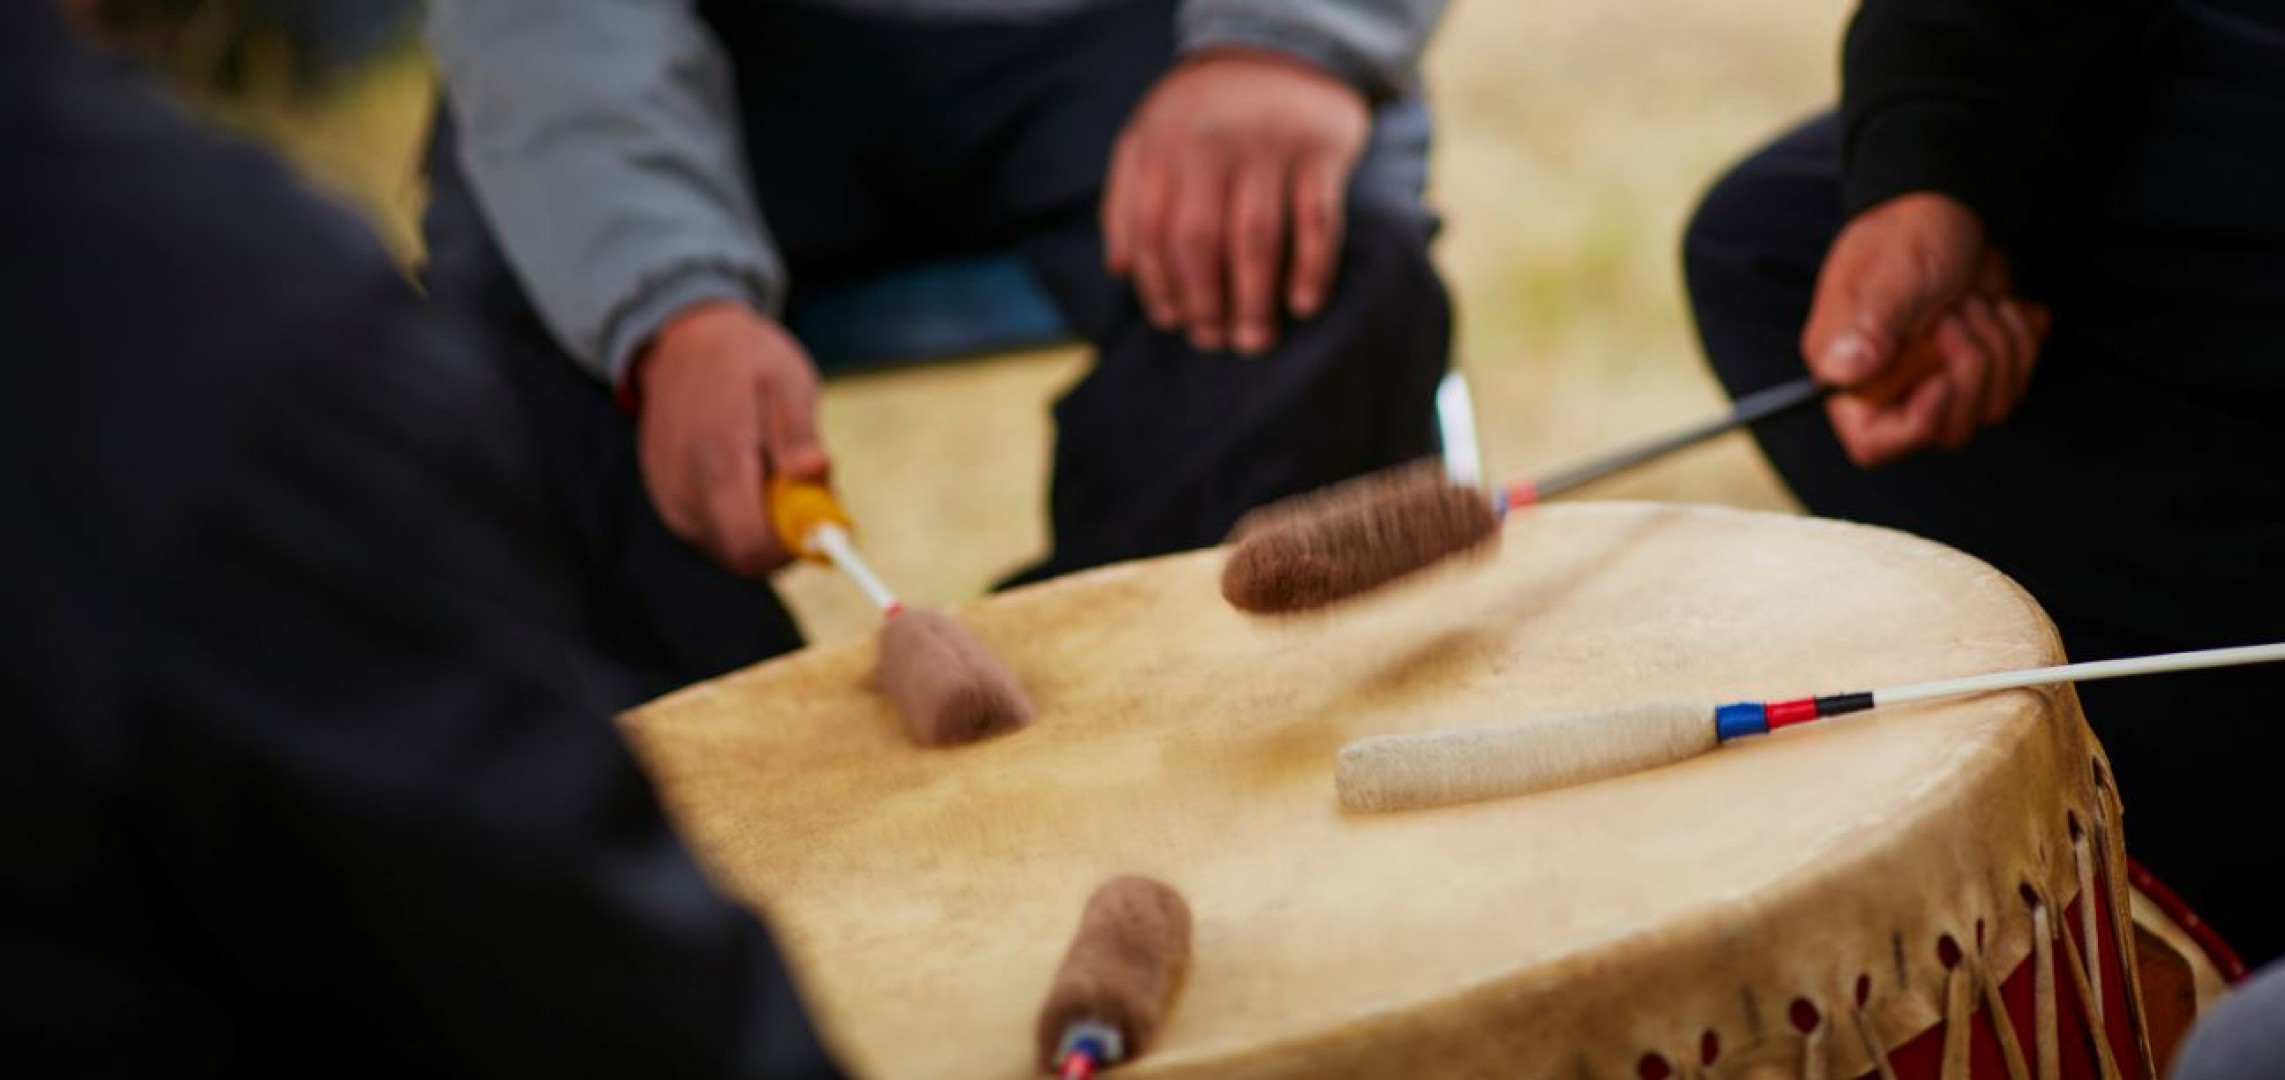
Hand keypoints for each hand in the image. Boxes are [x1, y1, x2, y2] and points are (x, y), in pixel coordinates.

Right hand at [632, 300, 829, 576]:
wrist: (684, 339)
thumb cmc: (744, 359)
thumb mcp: (785, 381)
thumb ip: (798, 434)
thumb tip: (814, 475)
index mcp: (716, 461)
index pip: (753, 545)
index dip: (796, 547)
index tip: (827, 525)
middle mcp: (684, 490)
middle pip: (742, 556)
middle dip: (784, 539)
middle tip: (806, 494)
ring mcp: (670, 497)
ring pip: (729, 547)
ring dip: (762, 525)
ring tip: (772, 469)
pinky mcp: (667, 499)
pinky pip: (712, 531)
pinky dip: (740, 515)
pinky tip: (747, 472)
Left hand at [1103, 48, 1370, 355]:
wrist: (1282, 53)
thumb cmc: (1206, 114)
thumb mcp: (1150, 138)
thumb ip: (1126, 198)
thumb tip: (1119, 270)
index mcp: (1163, 144)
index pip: (1151, 230)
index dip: (1158, 284)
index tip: (1171, 322)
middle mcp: (1211, 142)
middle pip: (1199, 240)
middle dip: (1205, 302)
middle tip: (1215, 341)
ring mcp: (1268, 145)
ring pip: (1256, 238)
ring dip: (1254, 300)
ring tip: (1254, 340)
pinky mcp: (1320, 150)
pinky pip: (1316, 220)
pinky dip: (1311, 268)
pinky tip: (1304, 304)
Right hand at [1802, 193, 2050, 465]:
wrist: (1944, 208)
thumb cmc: (1906, 238)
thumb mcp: (1889, 278)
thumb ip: (1868, 327)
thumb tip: (1842, 372)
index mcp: (1852, 375)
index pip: (1874, 444)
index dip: (1918, 423)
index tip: (1940, 375)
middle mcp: (1890, 388)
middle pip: (1945, 430)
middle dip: (1970, 367)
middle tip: (1957, 314)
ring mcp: (1935, 382)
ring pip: (1988, 409)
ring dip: (1999, 348)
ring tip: (1975, 301)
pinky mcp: (1974, 370)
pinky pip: (2014, 387)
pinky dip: (2021, 343)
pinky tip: (2003, 307)